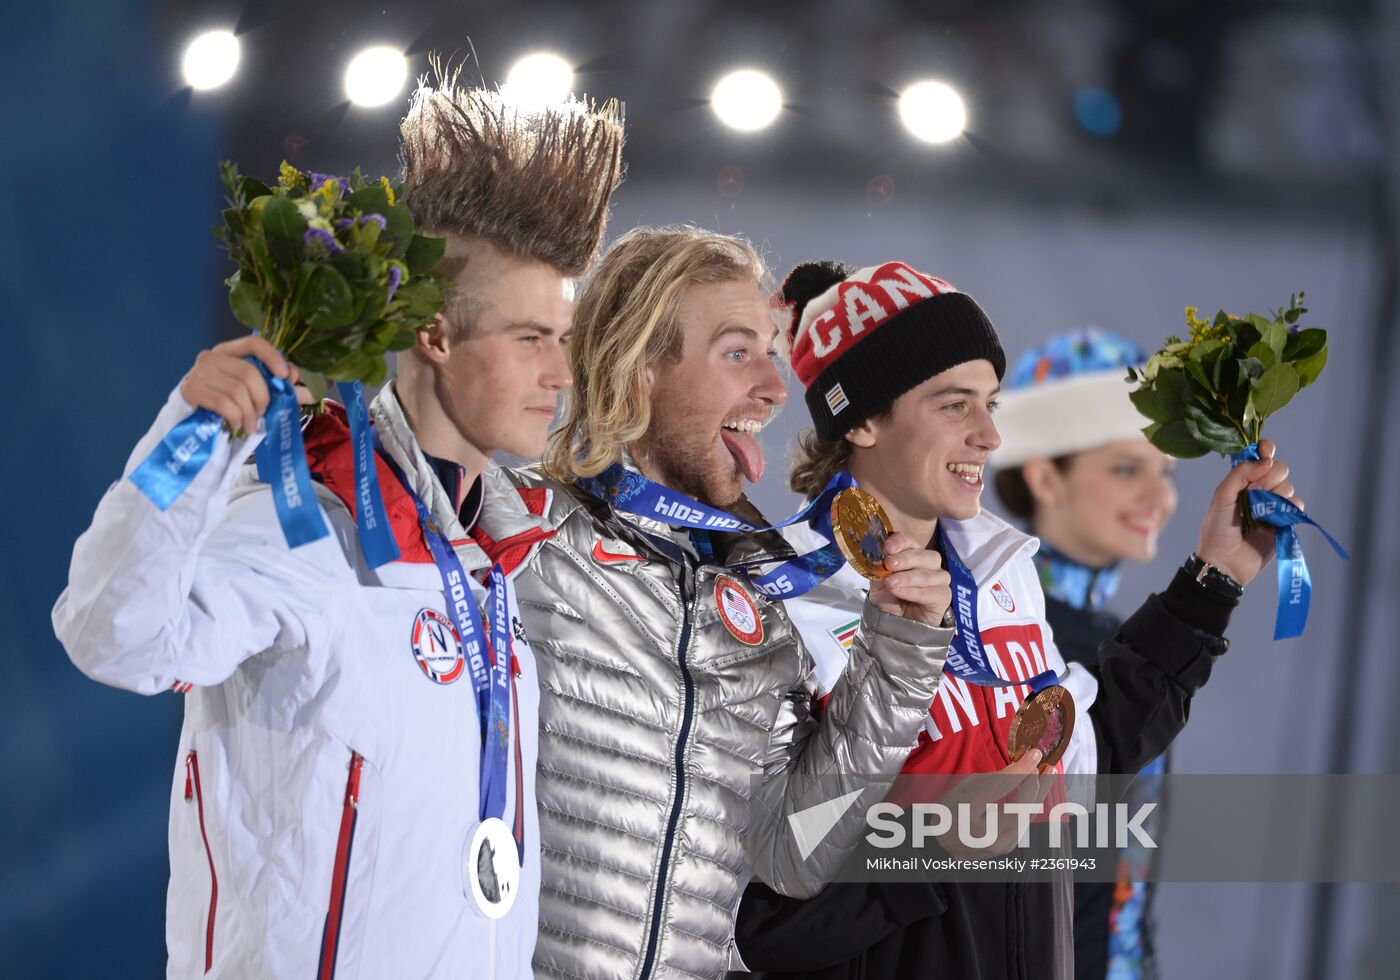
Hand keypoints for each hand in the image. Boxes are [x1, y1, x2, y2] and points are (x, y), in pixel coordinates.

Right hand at [178, 336, 313, 432]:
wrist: (190, 415)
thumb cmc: (226, 400)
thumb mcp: (252, 391)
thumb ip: (280, 389)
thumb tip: (311, 391)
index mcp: (231, 351)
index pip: (255, 343)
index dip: (273, 357)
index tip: (285, 376)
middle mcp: (213, 356)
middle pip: (249, 373)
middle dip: (262, 398)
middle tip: (261, 414)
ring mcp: (200, 372)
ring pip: (238, 391)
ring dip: (249, 412)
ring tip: (250, 424)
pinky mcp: (192, 389)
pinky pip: (223, 404)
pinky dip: (236, 417)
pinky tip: (237, 425)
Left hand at [868, 532, 952, 626]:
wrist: (896, 625)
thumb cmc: (889, 600)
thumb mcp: (877, 582)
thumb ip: (878, 568)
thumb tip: (875, 555)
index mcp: (911, 554)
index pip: (909, 541)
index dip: (900, 542)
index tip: (887, 547)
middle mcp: (929, 563)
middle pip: (923, 555)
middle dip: (905, 559)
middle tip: (889, 564)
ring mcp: (939, 579)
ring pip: (929, 573)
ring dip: (908, 577)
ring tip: (892, 583)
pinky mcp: (944, 595)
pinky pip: (933, 591)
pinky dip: (914, 591)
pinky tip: (901, 592)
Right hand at [937, 749, 1053, 857]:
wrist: (944, 842)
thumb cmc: (951, 810)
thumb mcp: (965, 787)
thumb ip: (994, 778)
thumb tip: (1024, 766)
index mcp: (964, 814)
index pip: (997, 788)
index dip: (1019, 770)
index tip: (1034, 755)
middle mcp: (982, 835)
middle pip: (1019, 806)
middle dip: (1037, 783)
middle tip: (1047, 765)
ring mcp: (997, 846)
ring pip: (1026, 815)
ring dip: (1040, 793)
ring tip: (1049, 774)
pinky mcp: (1007, 847)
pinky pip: (1023, 822)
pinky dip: (1031, 803)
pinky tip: (1037, 790)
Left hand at [1194, 438, 1302, 585]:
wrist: (1225, 563)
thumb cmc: (1217, 530)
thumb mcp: (1221, 498)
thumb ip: (1239, 475)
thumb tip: (1265, 461)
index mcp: (1242, 481)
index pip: (1260, 456)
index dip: (1266, 450)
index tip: (1266, 452)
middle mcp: (1259, 490)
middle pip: (1279, 468)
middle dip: (1269, 477)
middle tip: (1253, 493)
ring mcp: (1272, 506)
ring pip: (1288, 486)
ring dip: (1275, 495)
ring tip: (1259, 512)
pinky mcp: (1284, 521)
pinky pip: (1297, 505)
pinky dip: (1289, 508)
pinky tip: (1275, 519)